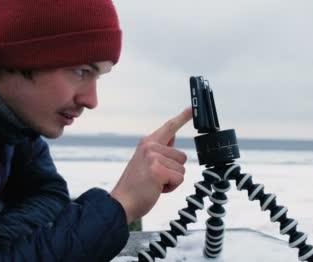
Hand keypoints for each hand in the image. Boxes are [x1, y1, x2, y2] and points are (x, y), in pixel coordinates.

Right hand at [110, 107, 191, 223]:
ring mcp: (153, 157)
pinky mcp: (157, 170)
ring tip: (154, 183)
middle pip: (182, 156)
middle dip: (173, 171)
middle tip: (154, 178)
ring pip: (181, 169)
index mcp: (147, 143)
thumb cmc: (134, 186)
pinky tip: (156, 189)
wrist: (121, 203)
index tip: (191, 109)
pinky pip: (179, 179)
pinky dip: (171, 188)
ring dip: (172, 180)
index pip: (168, 127)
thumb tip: (172, 135)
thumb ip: (160, 149)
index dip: (182, 118)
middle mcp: (150, 146)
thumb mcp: (146, 162)